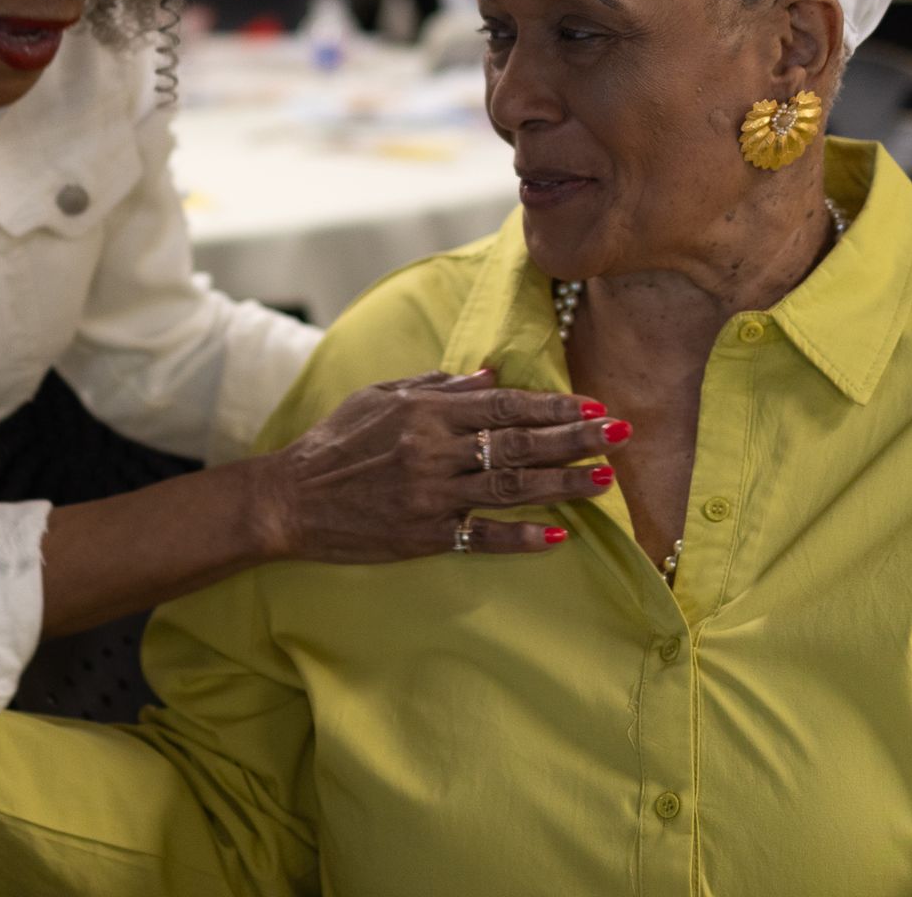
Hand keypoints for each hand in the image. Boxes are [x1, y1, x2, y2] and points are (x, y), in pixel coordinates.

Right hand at [253, 370, 625, 560]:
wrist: (291, 499)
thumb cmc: (335, 443)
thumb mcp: (380, 397)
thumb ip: (437, 387)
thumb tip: (490, 376)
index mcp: (424, 411)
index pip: (503, 405)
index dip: (552, 406)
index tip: (592, 405)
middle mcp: (433, 450)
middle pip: (519, 443)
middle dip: (576, 439)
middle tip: (621, 435)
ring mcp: (431, 495)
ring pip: (511, 486)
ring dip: (563, 482)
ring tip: (604, 480)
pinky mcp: (423, 535)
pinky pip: (483, 535)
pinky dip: (522, 536)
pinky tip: (559, 534)